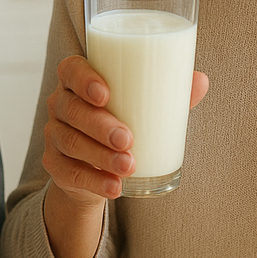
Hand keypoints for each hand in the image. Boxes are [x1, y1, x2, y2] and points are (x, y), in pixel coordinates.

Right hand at [41, 55, 207, 257]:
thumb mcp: (144, 106)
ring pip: (70, 142)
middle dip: (99, 125)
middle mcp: (60, 104)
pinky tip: (115, 187)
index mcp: (78, 81)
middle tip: (127, 139)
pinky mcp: (55, 165)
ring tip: (129, 165)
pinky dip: (94, 182)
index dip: (84, 79)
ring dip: (99, 155)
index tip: (106, 94)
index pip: (70, 70)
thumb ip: (169, 92)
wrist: (96, 166)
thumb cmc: (124, 121)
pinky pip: (69, 173)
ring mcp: (54, 135)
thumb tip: (201, 80)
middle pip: (71, 109)